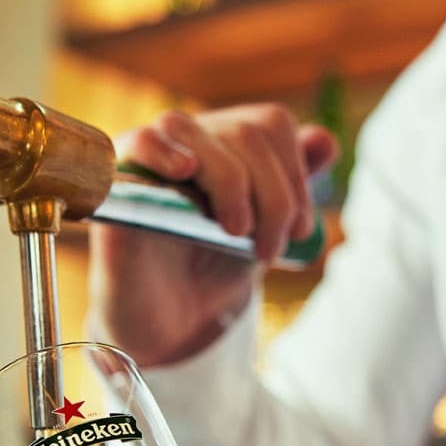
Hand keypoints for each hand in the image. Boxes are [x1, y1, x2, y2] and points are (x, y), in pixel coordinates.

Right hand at [94, 106, 335, 367]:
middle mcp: (189, 141)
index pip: (270, 123)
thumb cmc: (213, 270)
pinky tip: (185, 173)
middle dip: (275, 195)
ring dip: (230, 181)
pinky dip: (163, 150)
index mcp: (226, 143)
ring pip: (190, 128)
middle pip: (244, 131)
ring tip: (236, 232)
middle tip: (270, 248)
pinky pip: (136, 142)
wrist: (171, 322)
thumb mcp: (265, 227)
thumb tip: (326, 139)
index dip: (296, 175)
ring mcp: (151, 158)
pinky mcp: (119, 184)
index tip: (300, 230)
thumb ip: (293, 186)